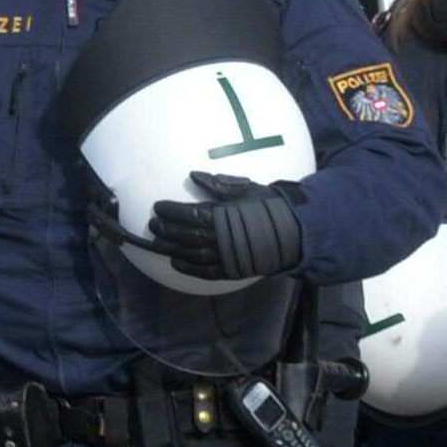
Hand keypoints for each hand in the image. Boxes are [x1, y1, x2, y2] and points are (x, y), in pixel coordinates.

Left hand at [146, 170, 307, 284]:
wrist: (294, 232)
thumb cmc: (269, 206)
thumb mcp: (245, 189)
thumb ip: (218, 184)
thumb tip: (193, 175)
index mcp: (221, 216)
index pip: (188, 214)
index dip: (170, 211)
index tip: (157, 207)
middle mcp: (218, 238)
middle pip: (184, 235)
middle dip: (166, 230)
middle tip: (152, 225)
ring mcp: (223, 257)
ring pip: (190, 254)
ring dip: (170, 248)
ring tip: (156, 243)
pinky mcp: (229, 270)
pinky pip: (203, 271)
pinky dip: (187, 268)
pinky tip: (175, 262)